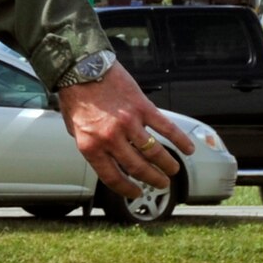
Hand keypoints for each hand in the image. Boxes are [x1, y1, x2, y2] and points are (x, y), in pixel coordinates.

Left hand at [56, 63, 194, 198]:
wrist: (81, 69)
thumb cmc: (76, 98)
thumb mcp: (74, 129)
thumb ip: (92, 145)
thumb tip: (107, 160)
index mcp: (90, 146)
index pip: (112, 177)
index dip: (126, 188)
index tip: (136, 193)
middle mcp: (110, 138)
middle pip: (138, 167)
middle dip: (152, 179)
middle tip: (161, 184)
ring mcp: (128, 123)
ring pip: (154, 151)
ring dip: (167, 164)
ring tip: (173, 171)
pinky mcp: (143, 108)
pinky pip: (166, 128)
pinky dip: (180, 140)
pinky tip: (188, 149)